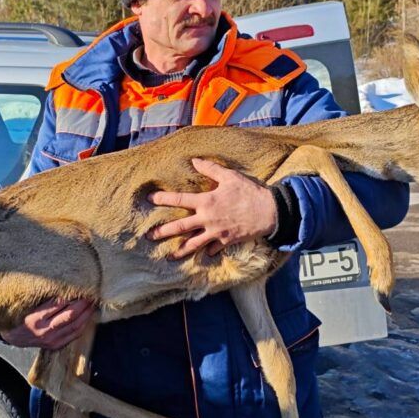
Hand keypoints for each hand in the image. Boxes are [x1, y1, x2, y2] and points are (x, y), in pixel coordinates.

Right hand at [0, 299, 94, 349]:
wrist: (14, 338)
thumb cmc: (21, 317)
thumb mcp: (29, 306)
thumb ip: (47, 300)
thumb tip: (66, 291)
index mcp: (35, 318)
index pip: (58, 305)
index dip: (71, 296)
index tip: (80, 287)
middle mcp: (44, 331)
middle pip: (70, 316)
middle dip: (83, 304)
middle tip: (90, 295)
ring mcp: (51, 340)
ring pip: (75, 326)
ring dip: (86, 314)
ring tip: (92, 304)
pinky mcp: (56, 345)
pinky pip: (74, 335)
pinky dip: (83, 324)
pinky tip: (87, 316)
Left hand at [148, 158, 276, 257]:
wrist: (269, 212)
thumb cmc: (250, 192)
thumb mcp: (230, 176)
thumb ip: (210, 169)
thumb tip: (194, 160)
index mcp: (207, 201)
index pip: (179, 200)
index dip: (163, 199)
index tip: (150, 199)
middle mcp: (208, 219)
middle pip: (180, 227)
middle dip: (163, 232)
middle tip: (149, 236)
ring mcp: (216, 233)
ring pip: (194, 244)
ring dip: (180, 251)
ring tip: (170, 257)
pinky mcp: (226, 241)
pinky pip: (213, 249)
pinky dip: (207, 252)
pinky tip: (202, 255)